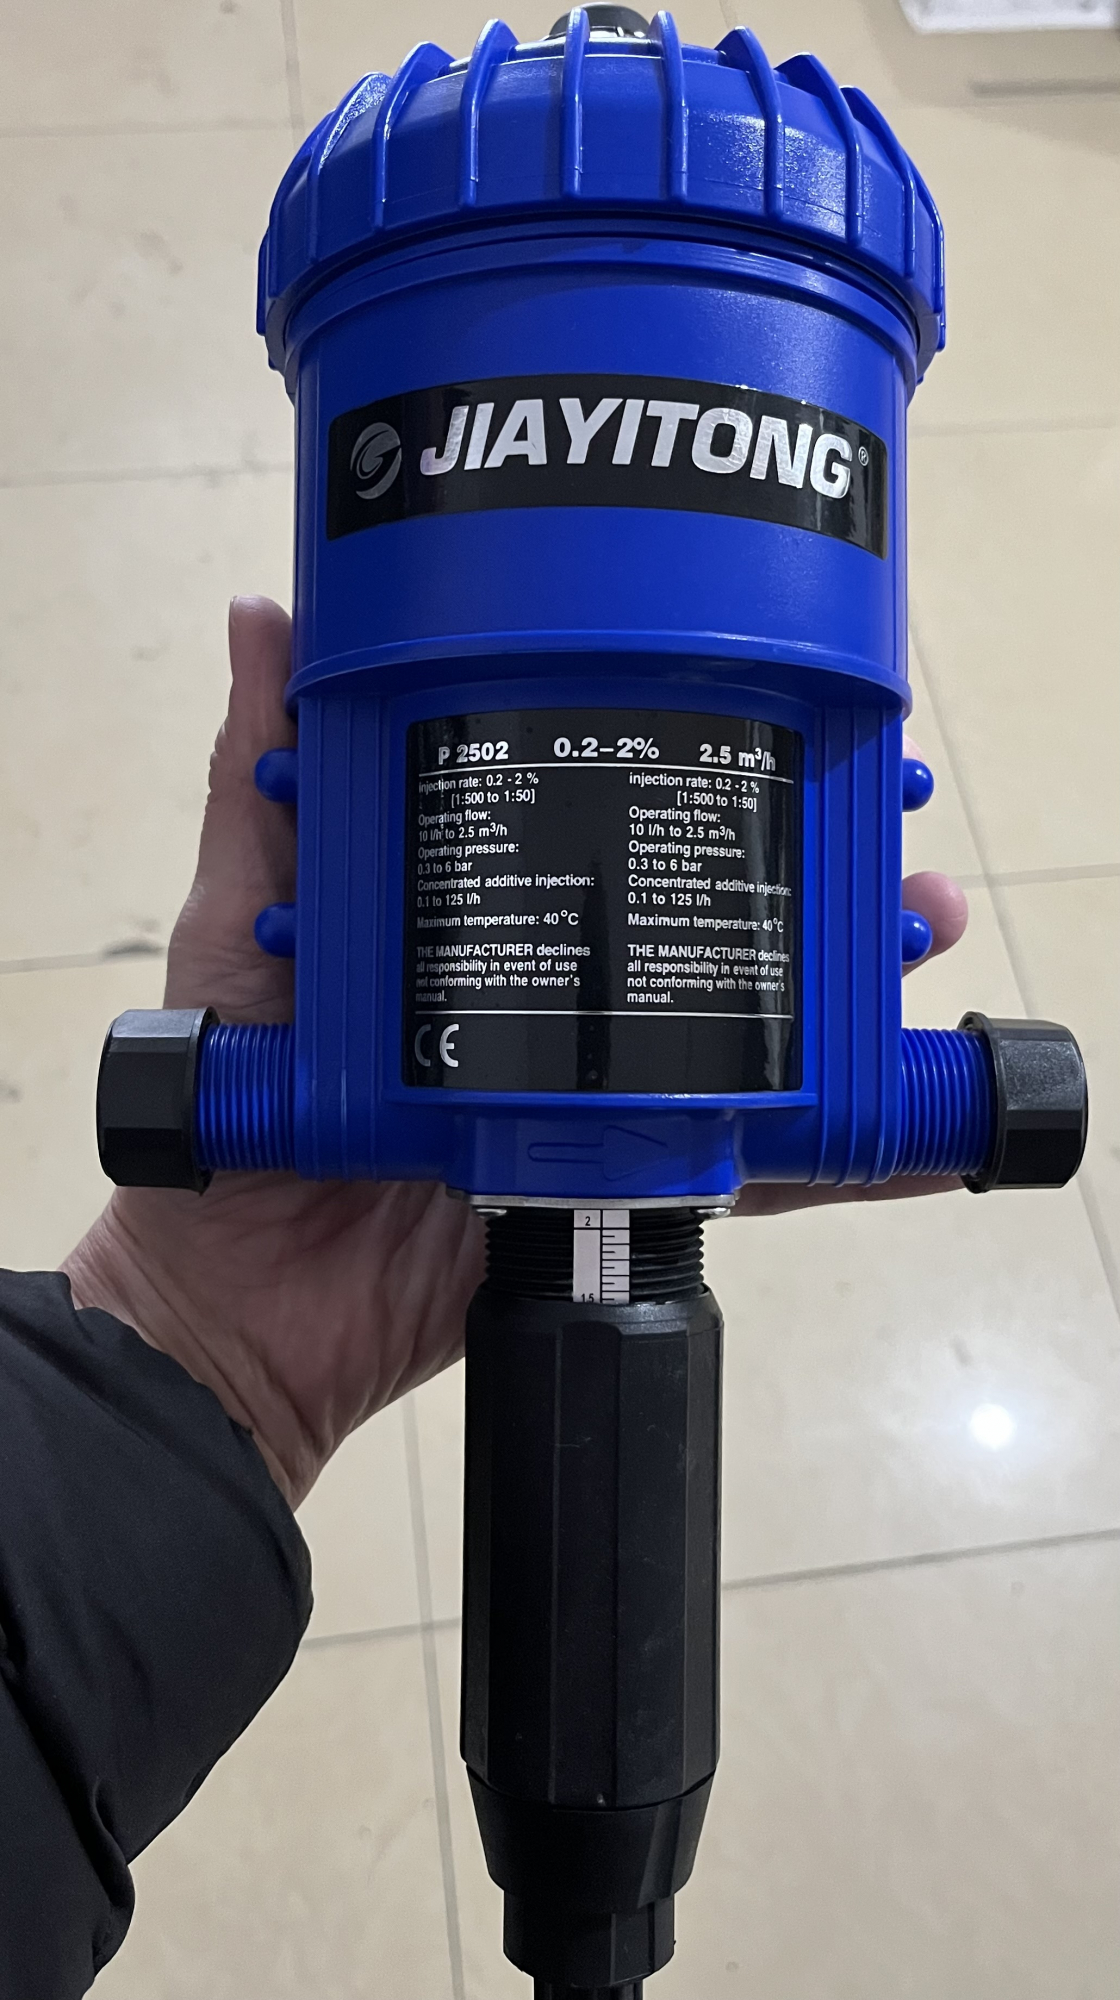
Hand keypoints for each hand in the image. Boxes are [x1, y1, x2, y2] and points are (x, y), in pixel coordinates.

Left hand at [62, 601, 967, 1504]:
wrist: (247, 1303)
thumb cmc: (240, 1098)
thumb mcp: (242, 918)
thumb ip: (260, 785)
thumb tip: (267, 616)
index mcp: (493, 911)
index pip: (616, 815)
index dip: (706, 756)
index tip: (781, 698)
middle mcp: (570, 990)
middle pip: (718, 908)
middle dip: (819, 857)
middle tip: (892, 814)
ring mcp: (610, 1090)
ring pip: (761, 1022)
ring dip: (856, 975)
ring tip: (928, 918)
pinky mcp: (633, 1181)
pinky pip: (755, 1169)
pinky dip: (847, 1152)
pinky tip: (923, 1117)